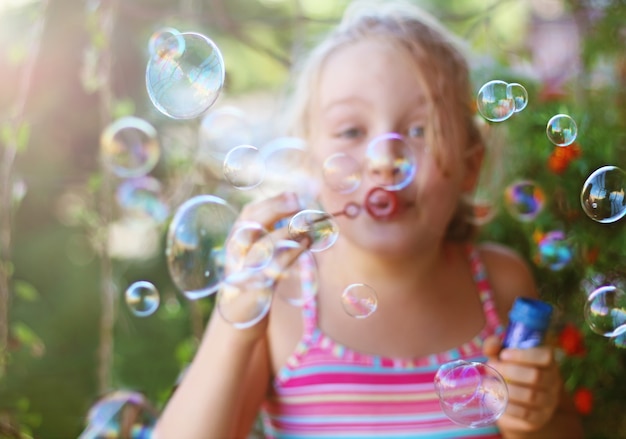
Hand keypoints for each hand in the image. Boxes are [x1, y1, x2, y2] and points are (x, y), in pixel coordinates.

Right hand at [215, 192, 304, 336]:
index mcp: (237, 241)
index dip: (271, 202)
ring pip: (263, 243)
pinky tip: (305, 245)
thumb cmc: (254, 284)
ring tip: (309, 226)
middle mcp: (236, 253)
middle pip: (251, 222)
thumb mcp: (259, 256)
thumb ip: (272, 237)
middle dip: (275, 208)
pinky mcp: (254, 288)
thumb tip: (301, 217)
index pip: (249, 213)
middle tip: (299, 202)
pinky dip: (291, 252)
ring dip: (288, 231)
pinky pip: (273, 266)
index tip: (294, 195)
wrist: (238, 321)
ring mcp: (243, 270)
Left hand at [483, 336, 561, 433]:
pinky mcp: (539, 418)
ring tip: (488, 384)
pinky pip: (525, 414)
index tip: (503, 355)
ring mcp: (549, 401)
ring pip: (531, 396)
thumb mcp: (502, 357)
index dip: (524, 355)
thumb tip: (492, 345)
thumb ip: (496, 346)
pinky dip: (507, 406)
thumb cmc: (509, 372)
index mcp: (547, 362)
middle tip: (491, 368)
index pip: (545, 356)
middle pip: (536, 376)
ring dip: (506, 389)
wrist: (516, 402)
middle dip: (509, 371)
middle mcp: (553, 381)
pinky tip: (493, 399)